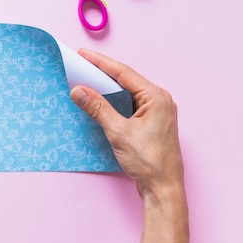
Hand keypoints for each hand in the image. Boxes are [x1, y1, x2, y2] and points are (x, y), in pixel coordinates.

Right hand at [70, 49, 184, 199]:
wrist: (163, 189)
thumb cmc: (149, 162)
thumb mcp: (118, 132)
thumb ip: (98, 108)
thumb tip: (79, 91)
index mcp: (156, 97)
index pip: (124, 73)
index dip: (101, 63)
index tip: (83, 54)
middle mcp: (159, 101)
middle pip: (126, 80)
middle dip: (103, 73)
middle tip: (82, 64)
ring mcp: (157, 112)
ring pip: (127, 93)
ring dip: (108, 88)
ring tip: (87, 80)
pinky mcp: (152, 123)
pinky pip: (130, 105)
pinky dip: (114, 102)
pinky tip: (101, 101)